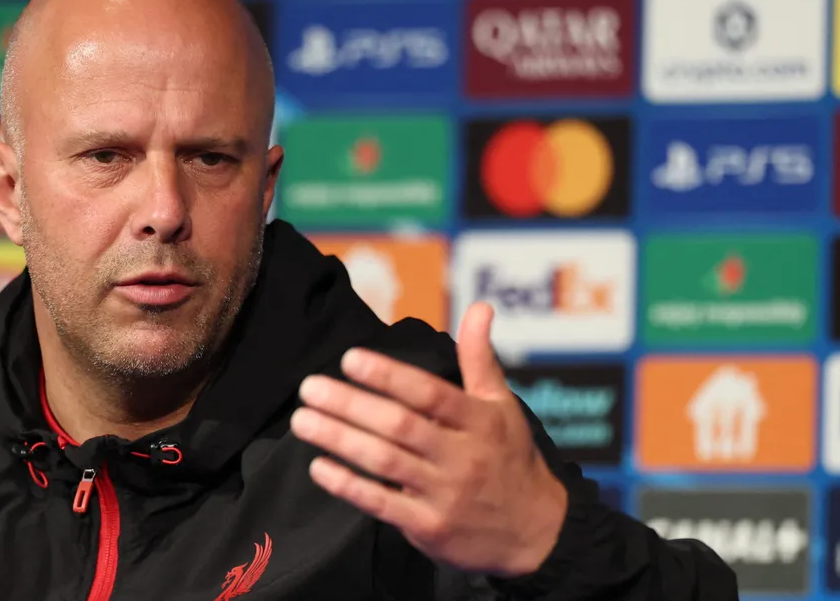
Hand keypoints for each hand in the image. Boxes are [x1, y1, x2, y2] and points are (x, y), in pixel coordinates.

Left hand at [289, 303, 567, 576]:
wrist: (537, 533)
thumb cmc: (511, 459)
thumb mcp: (503, 406)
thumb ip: (481, 357)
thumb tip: (479, 307)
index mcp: (479, 421)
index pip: (429, 393)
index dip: (389, 375)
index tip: (350, 359)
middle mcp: (462, 456)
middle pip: (399, 425)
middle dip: (350, 405)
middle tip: (310, 387)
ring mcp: (445, 495)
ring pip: (384, 462)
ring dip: (339, 439)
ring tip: (303, 420)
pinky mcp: (430, 528)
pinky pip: (382, 504)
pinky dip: (348, 485)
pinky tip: (319, 466)